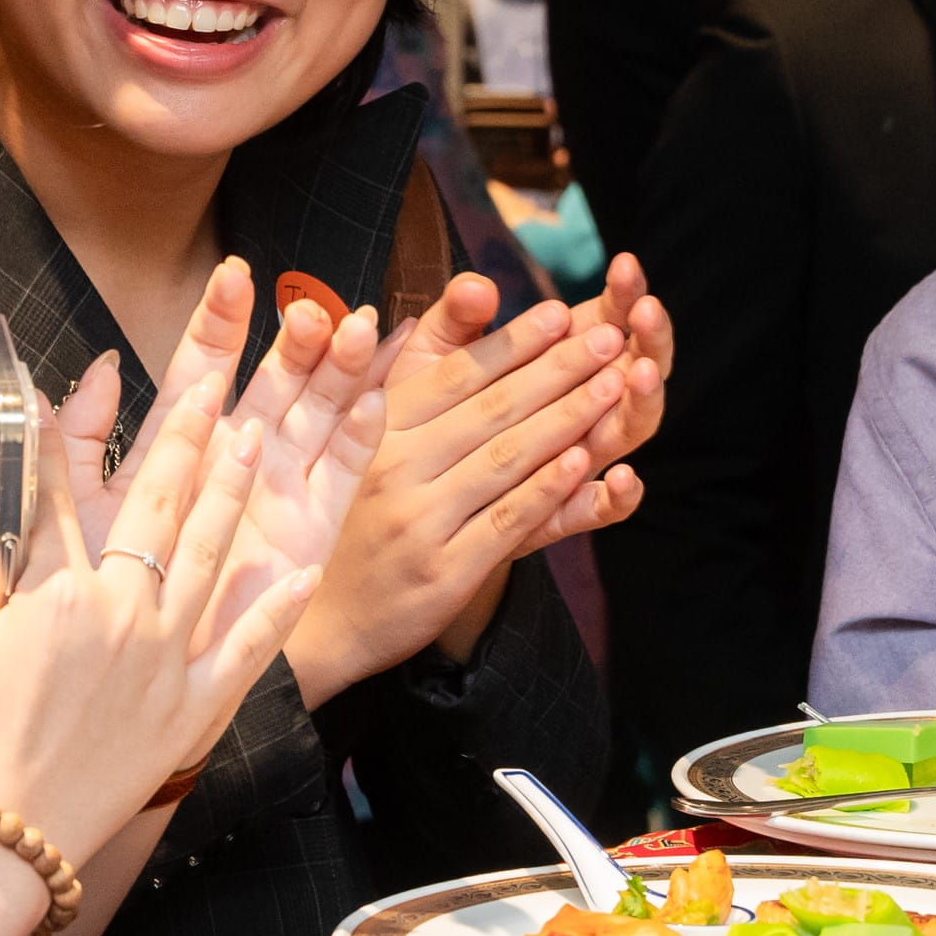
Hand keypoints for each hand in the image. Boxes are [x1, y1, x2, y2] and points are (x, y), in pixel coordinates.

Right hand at [0, 372, 318, 864]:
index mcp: (55, 589)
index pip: (61, 488)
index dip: (67, 429)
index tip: (83, 381)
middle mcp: (122, 611)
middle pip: (158, 504)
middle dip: (186, 437)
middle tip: (212, 388)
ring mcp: (165, 660)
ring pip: (208, 556)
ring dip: (234, 495)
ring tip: (257, 442)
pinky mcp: (190, 710)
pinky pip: (246, 651)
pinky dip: (276, 612)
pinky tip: (300, 574)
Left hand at [54, 263, 388, 711]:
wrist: (124, 691)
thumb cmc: (82, 614)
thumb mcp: (68, 520)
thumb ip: (74, 446)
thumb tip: (97, 371)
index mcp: (175, 451)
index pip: (202, 369)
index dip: (219, 324)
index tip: (234, 278)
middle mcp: (234, 462)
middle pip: (271, 382)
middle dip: (292, 340)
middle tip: (308, 306)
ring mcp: (277, 494)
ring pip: (315, 416)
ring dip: (336, 372)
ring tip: (352, 330)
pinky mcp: (310, 534)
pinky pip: (343, 479)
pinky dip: (362, 439)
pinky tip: (376, 400)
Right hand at [282, 285, 634, 702]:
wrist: (321, 623)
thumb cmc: (345, 522)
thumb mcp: (353, 445)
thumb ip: (398, 378)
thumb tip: (419, 317)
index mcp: (374, 431)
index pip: (456, 375)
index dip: (512, 341)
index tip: (560, 312)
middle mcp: (394, 470)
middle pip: (491, 409)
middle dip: (557, 368)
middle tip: (606, 337)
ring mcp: (420, 522)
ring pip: (508, 458)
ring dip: (568, 416)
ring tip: (614, 383)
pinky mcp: (445, 571)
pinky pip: (508, 519)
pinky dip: (549, 487)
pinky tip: (586, 459)